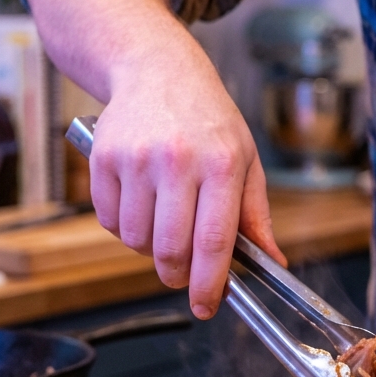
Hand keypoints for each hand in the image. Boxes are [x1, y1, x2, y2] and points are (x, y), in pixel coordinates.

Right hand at [91, 38, 284, 318]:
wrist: (156, 70)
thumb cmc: (208, 120)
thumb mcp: (245, 159)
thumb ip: (255, 215)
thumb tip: (272, 262)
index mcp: (222, 163)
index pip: (214, 243)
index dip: (209, 285)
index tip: (206, 307)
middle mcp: (178, 160)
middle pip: (171, 250)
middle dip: (177, 275)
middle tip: (182, 272)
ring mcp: (136, 159)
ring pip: (136, 240)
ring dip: (148, 248)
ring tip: (163, 222)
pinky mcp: (103, 158)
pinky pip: (109, 221)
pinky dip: (123, 226)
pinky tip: (139, 202)